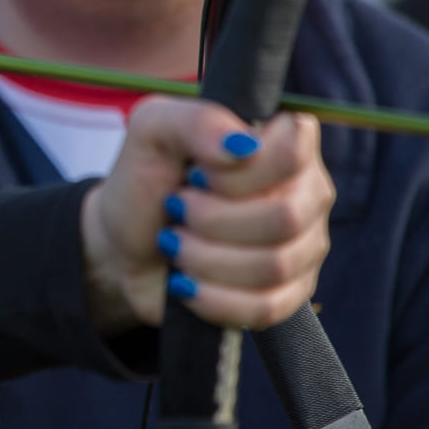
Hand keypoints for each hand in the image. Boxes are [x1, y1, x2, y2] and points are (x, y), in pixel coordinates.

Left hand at [81, 98, 331, 332]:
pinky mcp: (287, 296)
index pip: (295, 149)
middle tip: (176, 208)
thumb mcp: (151, 132)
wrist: (122, 246)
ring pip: (274, 265)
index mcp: (283, 143)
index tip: (198, 171)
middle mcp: (305, 194)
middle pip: (285, 216)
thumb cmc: (144, 181)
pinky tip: (186, 282)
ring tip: (175, 242)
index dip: (239, 169)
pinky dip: (212, 297)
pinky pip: (267, 307)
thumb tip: (244, 145)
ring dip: (204, 257)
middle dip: (211, 218)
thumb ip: (195, 120)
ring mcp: (303, 248)